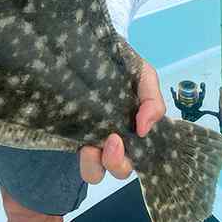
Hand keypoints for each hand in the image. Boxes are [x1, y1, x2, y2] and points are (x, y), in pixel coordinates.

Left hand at [79, 60, 165, 183]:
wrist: (89, 49)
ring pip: (94, 172)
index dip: (143, 157)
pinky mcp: (69, 135)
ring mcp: (91, 139)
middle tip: (113, 139)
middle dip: (117, 163)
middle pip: (119, 170)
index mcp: (134, 129)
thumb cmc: (120, 64)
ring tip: (90, 148)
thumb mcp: (144, 76)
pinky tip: (79, 138)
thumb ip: (152, 100)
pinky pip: (72, 156)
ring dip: (94, 165)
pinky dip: (78, 155)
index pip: (143, 158)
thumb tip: (145, 128)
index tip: (137, 135)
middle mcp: (114, 140)